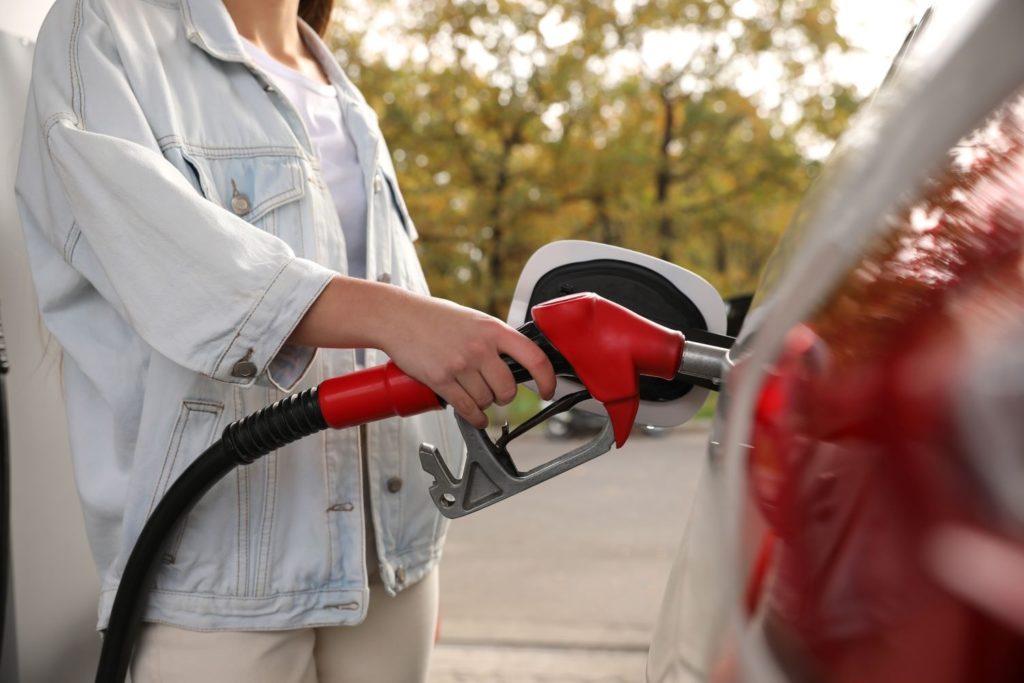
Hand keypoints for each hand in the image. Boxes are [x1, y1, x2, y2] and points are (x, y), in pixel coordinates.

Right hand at [379, 295, 555, 427]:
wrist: (398, 317)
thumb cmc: (434, 317)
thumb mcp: (474, 320)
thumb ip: (495, 339)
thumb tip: (517, 361)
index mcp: (493, 329)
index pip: (534, 357)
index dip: (547, 379)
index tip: (548, 390)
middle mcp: (480, 347)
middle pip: (508, 388)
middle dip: (504, 396)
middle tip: (497, 393)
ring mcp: (460, 364)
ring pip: (486, 400)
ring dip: (484, 404)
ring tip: (475, 395)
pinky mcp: (441, 380)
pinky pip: (467, 408)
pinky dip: (475, 418)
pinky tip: (476, 416)